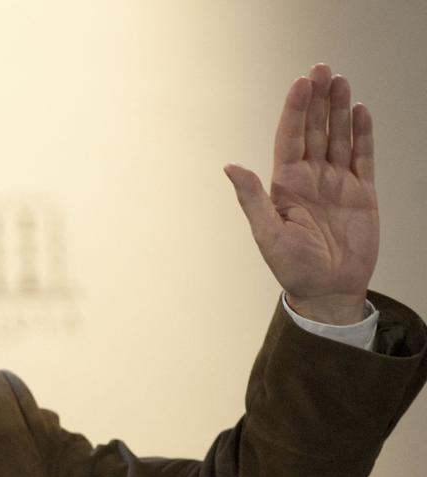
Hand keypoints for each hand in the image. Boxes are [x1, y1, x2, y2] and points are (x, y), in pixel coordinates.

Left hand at [225, 64, 377, 323]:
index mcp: (285, 185)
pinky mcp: (361, 193)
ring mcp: (336, 183)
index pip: (290, 138)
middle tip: (322, 69)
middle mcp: (310, 178)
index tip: (301, 84)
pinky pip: (362, 157)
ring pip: (339, 137)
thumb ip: (252, 198)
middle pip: (314, 130)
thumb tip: (230, 166)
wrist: (327, 290)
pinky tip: (360, 112)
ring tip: (341, 82)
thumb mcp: (267, 233)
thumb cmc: (292, 267)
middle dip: (318, 100)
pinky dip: (362, 134)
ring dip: (340, 110)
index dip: (295, 110)